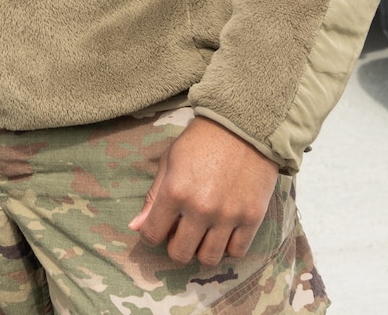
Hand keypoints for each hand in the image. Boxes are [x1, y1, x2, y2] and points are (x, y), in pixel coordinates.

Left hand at [130, 116, 279, 264]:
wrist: (243, 128)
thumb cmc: (200, 142)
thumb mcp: (169, 163)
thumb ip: (153, 197)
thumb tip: (136, 227)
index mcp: (174, 192)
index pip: (152, 235)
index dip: (152, 235)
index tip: (159, 228)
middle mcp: (200, 208)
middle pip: (180, 253)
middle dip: (176, 247)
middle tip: (181, 234)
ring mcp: (228, 215)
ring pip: (208, 258)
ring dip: (201, 250)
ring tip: (203, 234)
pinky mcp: (252, 218)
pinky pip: (237, 252)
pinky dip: (227, 247)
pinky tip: (224, 233)